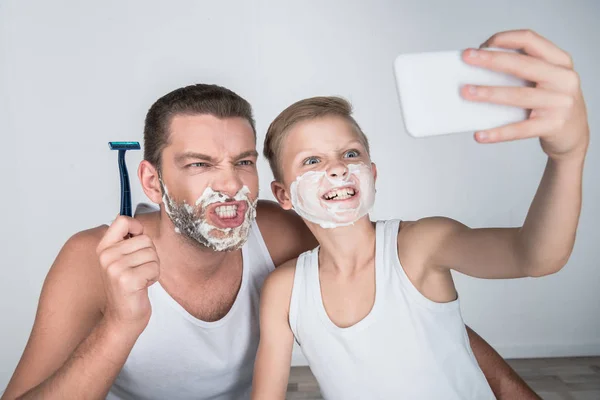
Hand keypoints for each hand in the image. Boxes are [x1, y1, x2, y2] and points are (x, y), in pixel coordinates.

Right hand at [96, 216, 159, 332]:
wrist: (123, 317)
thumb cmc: (127, 287)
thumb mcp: (121, 260)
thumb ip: (126, 241)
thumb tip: (136, 223)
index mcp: (104, 248)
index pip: (123, 220)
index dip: (137, 228)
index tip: (137, 241)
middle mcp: (107, 256)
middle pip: (145, 239)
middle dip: (149, 255)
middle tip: (138, 270)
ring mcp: (116, 268)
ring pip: (152, 253)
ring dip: (152, 267)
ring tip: (139, 278)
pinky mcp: (128, 280)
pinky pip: (154, 267)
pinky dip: (154, 277)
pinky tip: (142, 286)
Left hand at [461, 29, 588, 160]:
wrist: (574, 134)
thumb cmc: (551, 103)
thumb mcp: (545, 80)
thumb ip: (521, 71)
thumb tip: (479, 69)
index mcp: (559, 61)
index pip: (531, 41)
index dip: (505, 39)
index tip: (482, 45)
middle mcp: (563, 79)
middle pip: (522, 65)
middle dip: (491, 60)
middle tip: (467, 59)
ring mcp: (560, 103)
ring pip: (518, 95)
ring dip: (489, 93)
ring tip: (466, 92)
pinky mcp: (553, 126)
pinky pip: (520, 130)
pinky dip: (498, 133)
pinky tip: (480, 134)